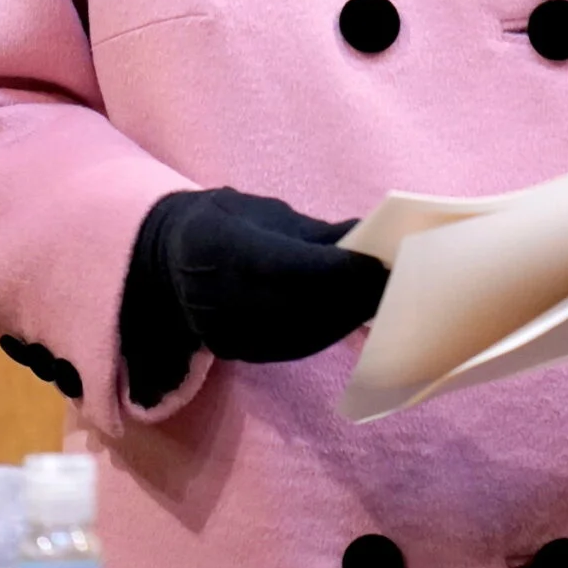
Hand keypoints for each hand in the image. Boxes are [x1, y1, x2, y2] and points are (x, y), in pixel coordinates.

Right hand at [120, 187, 387, 394]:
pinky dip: (328, 333)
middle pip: (301, 307)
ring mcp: (225, 332)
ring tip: (387, 301)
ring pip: (302, 334)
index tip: (382, 265)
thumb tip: (372, 238)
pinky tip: (356, 319)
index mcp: (221, 247)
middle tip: (400, 284)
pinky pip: (292, 347)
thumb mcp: (264, 215)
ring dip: (348, 320)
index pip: (291, 268)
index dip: (341, 271)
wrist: (166, 266)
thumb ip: (316, 234)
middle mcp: (217, 297)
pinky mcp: (237, 352)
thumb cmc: (224, 225)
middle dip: (355, 298)